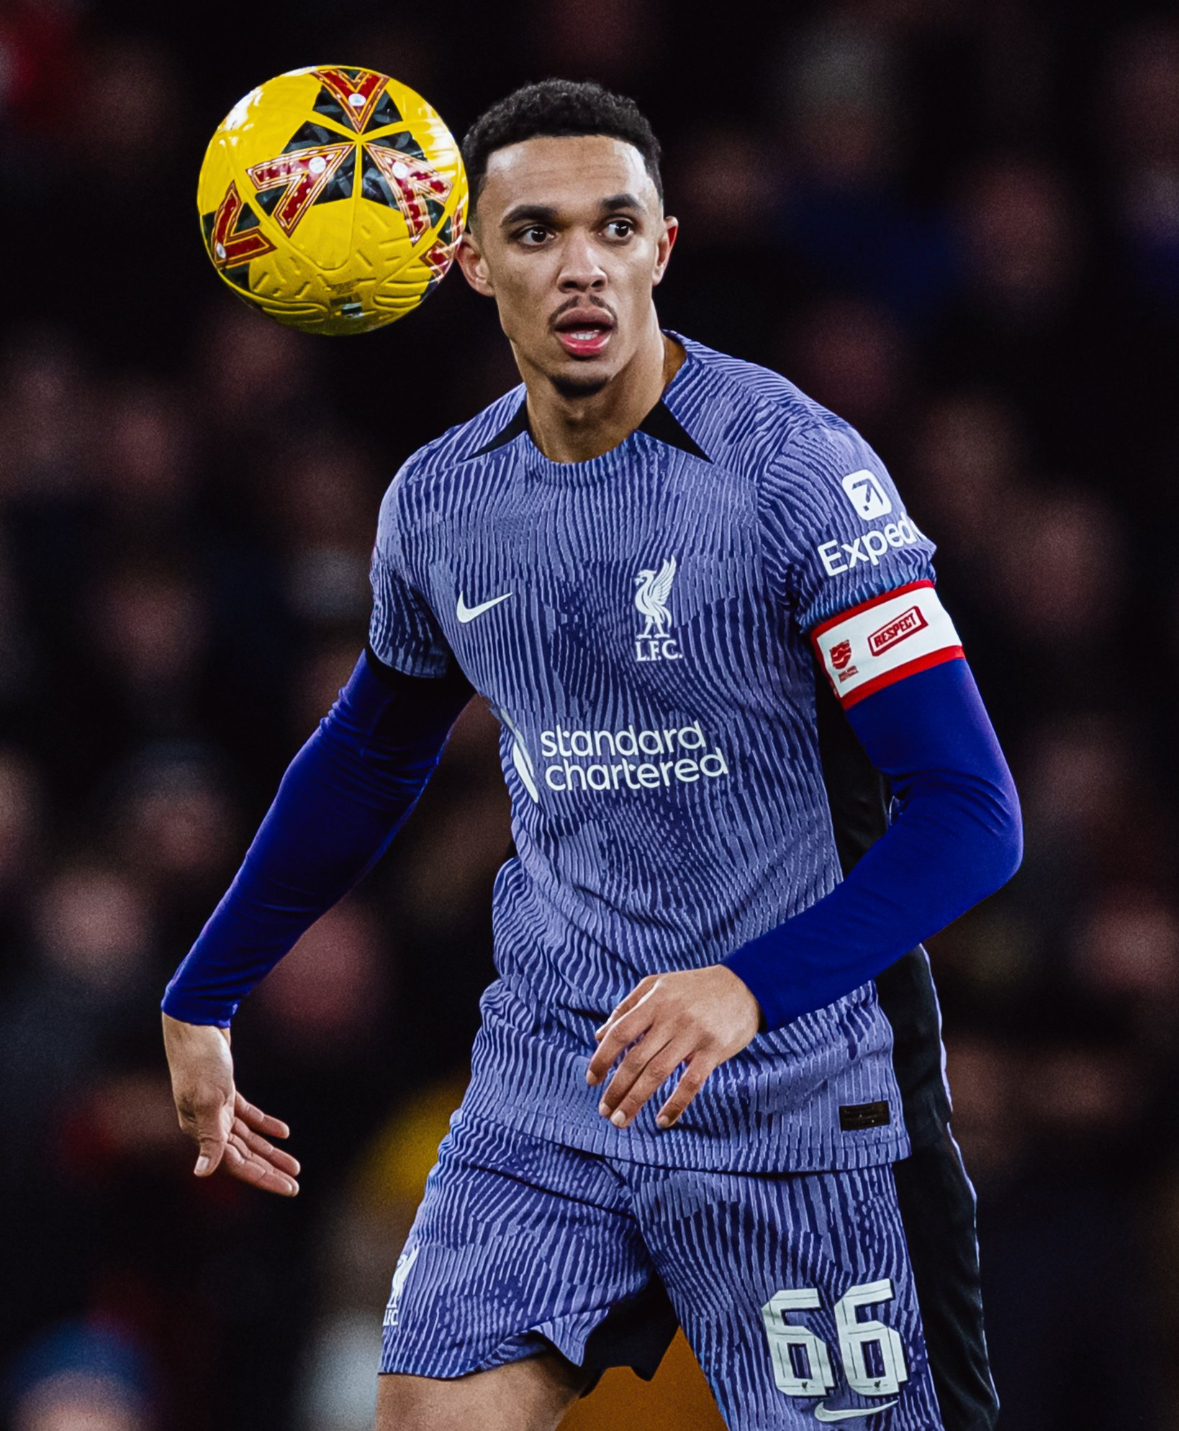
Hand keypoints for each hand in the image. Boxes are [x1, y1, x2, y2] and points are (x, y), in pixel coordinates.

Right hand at [162, 1013, 299, 1196]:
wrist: (194, 1021)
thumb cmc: (200, 1059)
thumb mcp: (208, 1099)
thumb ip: (209, 1137)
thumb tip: (202, 1174)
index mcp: (201, 1130)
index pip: (236, 1164)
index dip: (263, 1178)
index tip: (289, 1188)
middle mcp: (206, 1124)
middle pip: (243, 1156)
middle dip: (269, 1171)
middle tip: (295, 1185)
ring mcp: (215, 1108)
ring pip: (247, 1138)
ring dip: (270, 1151)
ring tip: (294, 1166)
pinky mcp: (224, 1091)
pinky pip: (247, 1116)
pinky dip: (265, 1125)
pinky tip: (284, 1132)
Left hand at [586, 966, 761, 1129]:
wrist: (744, 985)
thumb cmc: (694, 988)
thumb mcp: (657, 986)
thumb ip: (627, 1007)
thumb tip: (598, 1036)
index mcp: (654, 1001)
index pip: (619, 1033)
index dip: (602, 1058)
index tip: (591, 1080)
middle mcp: (671, 1018)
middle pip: (636, 1059)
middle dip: (616, 1088)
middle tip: (604, 1111)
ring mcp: (693, 1035)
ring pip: (657, 1074)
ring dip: (636, 1101)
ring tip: (621, 1120)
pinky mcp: (714, 1051)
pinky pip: (691, 1083)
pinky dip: (675, 1104)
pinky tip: (662, 1121)